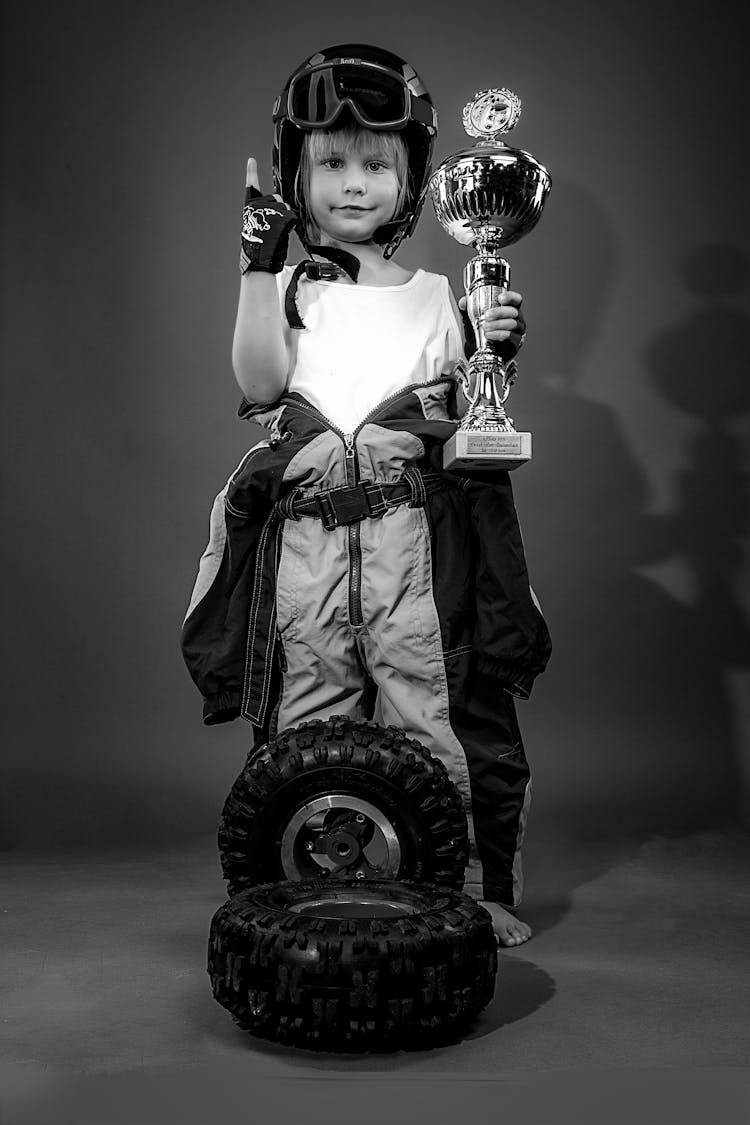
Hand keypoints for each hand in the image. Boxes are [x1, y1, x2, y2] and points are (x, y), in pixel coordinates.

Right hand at [239, 157, 298, 274]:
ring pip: (284, 207)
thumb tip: (280, 207)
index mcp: (250, 208)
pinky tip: (282, 234)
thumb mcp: (259, 227)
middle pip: (276, 199)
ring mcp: (268, 210)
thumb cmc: (260, 247)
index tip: (251, 161)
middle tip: (273, 228)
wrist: (260, 259)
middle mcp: (257, 206)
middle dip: (279, 210)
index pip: (251, 187)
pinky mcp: (278, 215)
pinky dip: (289, 225)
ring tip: (276, 233)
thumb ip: (266, 213)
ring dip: (285, 219)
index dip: (251, 173)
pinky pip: (290, 216)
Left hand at [458, 290, 525, 347]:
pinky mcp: (516, 341)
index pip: (516, 299)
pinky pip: (510, 336)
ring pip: (512, 323)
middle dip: (499, 312)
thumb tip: (463, 303)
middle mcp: (517, 318)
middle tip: (487, 315)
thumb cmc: (485, 330)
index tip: (500, 298)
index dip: (510, 297)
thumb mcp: (476, 316)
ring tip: (485, 327)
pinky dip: (499, 334)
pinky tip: (489, 335)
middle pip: (513, 311)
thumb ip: (470, 307)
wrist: (486, 351)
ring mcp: (518, 330)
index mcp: (510, 308)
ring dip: (497, 324)